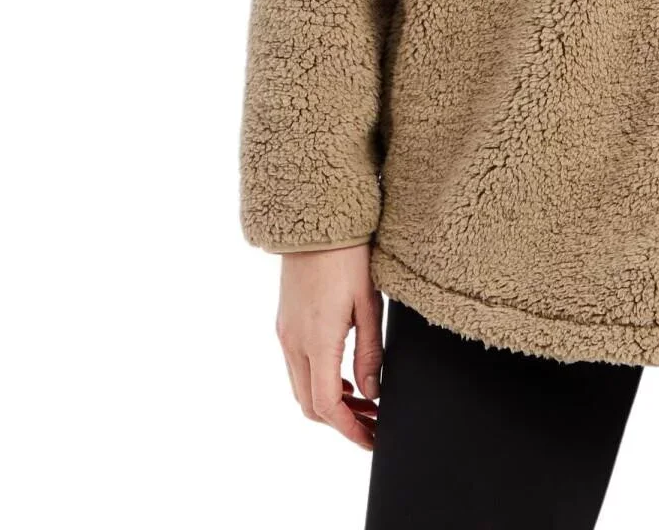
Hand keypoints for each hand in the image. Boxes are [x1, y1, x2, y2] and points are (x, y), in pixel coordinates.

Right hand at [274, 244, 383, 449]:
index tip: (372, 439)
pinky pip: (297, 367)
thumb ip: (370, 353)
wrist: (315, 219)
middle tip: (373, 424)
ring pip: (301, 388)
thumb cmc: (348, 255)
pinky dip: (319, 382)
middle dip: (341, 422)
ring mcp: (285, 332)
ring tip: (364, 403)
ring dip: (330, 403)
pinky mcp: (285, 322)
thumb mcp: (369, 304)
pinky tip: (344, 377)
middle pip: (310, 405)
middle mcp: (294, 341)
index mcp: (317, 340)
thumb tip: (372, 393)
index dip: (350, 429)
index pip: (328, 405)